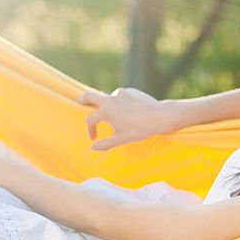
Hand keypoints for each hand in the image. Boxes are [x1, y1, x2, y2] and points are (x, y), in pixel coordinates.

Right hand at [75, 87, 194, 150]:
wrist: (160, 116)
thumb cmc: (140, 129)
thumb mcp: (121, 139)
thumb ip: (105, 144)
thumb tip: (93, 148)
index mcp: (106, 110)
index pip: (91, 119)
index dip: (90, 130)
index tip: (94, 138)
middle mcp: (111, 98)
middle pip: (90, 96)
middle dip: (83, 99)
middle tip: (78, 101)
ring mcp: (122, 92)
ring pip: (109, 98)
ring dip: (108, 106)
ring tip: (115, 116)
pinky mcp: (132, 91)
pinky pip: (122, 97)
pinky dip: (121, 104)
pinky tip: (129, 113)